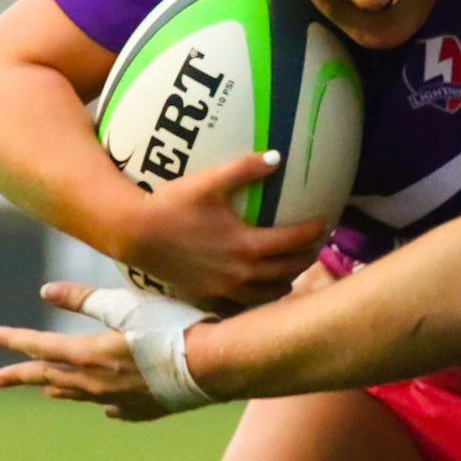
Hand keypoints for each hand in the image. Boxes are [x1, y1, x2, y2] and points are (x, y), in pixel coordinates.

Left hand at [0, 281, 212, 419]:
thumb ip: (85, 299)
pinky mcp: (145, 409)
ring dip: (58, 389)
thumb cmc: (173, 327)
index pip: (38, 347)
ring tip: (47, 389)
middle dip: (22, 375)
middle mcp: (97, 383)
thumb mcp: (126, 305)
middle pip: (50, 378)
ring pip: (79, 396)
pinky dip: (104, 403)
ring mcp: (121, 400)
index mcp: (88, 355)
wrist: (215, 365)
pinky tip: (107, 407)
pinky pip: (115, 408)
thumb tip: (45, 291)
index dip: (12, 340)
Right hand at [119, 149, 328, 306]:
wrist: (134, 233)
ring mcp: (224, 288)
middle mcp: (240, 273)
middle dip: (308, 257)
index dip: (314, 232)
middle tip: (317, 245)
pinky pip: (243, 304)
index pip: (293, 241)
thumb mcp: (210, 182)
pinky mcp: (208, 296)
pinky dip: (259, 297)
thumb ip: (245, 169)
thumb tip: (277, 156)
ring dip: (287, 279)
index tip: (326, 222)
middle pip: (288, 270)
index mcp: (247, 245)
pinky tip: (261, 287)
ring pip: (269, 293)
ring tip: (294, 266)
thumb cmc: (171, 204)